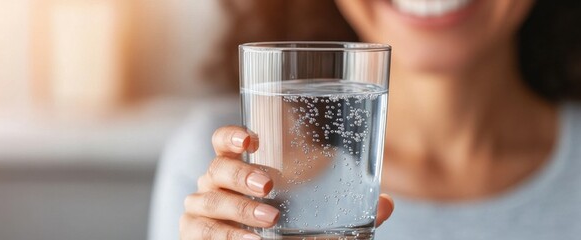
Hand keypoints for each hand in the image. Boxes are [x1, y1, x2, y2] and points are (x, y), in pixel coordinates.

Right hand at [180, 125, 394, 239]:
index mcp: (239, 167)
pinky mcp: (194, 235)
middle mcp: (214, 185)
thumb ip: (350, 209)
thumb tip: (386, 204)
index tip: (253, 139)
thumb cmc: (288, 228)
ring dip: (240, 209)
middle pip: (216, 168)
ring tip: (271, 219)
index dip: (232, 136)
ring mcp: (201, 211)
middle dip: (241, 174)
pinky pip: (201, 233)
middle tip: (271, 185)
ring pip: (207, 201)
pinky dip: (226, 236)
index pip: (224, 141)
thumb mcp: (321, 217)